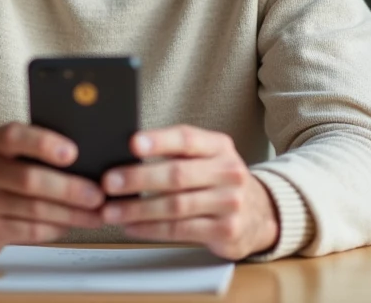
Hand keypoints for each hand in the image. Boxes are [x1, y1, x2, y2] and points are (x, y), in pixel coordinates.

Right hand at [0, 123, 105, 258]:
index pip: (14, 136)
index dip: (44, 143)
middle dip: (70, 189)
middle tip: (98, 195)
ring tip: (96, 215)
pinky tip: (72, 225)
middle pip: (30, 179)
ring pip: (35, 209)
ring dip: (72, 214)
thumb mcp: (6, 155)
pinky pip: (30, 230)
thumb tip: (88, 155)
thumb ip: (35, 150)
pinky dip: (57, 228)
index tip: (74, 153)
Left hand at [99, 125, 278, 260]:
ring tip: (111, 211)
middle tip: (109, 183)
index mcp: (219, 146)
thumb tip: (123, 153)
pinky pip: (180, 230)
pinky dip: (151, 229)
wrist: (262, 212)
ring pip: (176, 206)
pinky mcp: (226, 231)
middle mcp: (228, 172)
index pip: (186, 139)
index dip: (159, 141)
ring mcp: (230, 203)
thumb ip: (175, 152)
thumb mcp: (207, 157)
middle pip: (177, 174)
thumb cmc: (217, 180)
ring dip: (138, 209)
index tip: (132, 144)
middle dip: (138, 179)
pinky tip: (132, 227)